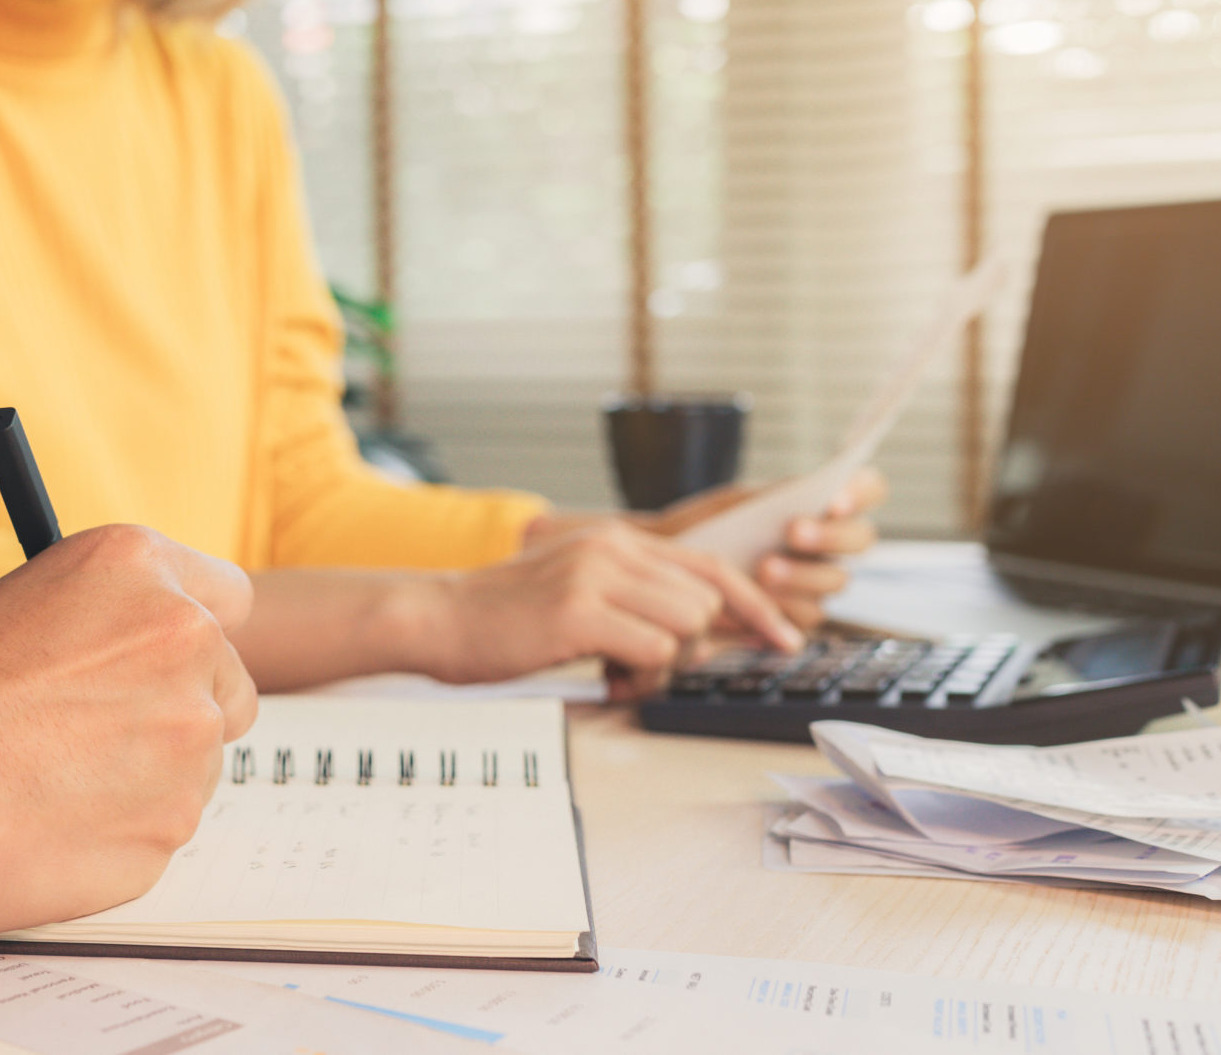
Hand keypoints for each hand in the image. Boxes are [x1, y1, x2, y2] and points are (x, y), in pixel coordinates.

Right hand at [0, 525, 257, 937]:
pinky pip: (160, 829)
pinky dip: (119, 833)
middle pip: (229, 687)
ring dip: (147, 777)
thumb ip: (114, 615)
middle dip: (180, 712)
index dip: (194, 636)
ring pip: (196, 766)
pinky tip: (49, 822)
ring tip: (50, 781)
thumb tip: (151, 648)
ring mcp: (185, 738)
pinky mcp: (169, 825)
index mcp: (139, 568)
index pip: (228, 597)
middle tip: (101, 736)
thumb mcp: (28, 601)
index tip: (169, 664)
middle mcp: (182, 640)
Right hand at [426, 520, 802, 693]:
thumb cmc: (503, 616)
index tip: (783, 637)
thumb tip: (700, 633)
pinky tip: (606, 681)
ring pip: (686, 624)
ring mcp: (596, 576)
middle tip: (643, 670)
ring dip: (664, 663)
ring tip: (618, 673)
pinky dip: (640, 677)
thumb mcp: (576, 588)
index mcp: (615, 539)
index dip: (756, 604)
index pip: (712, 566)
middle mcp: (612, 548)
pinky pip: (652, 649)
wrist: (437, 617)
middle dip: (689, 647)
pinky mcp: (579, 612)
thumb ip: (634, 597)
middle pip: (706, 601)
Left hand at [652, 468, 888, 628]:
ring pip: (836, 579)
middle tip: (793, 531)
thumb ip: (776, 498)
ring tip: (766, 568)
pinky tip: (760, 597)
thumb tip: (806, 492)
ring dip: (803, 573)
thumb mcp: (739, 503)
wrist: (678, 563)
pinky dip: (785, 605)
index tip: (834, 497)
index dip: (861, 492)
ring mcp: (822, 580)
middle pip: (860, 539)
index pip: (869, 489)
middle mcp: (835, 542)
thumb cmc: (713, 525)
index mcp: (829, 503)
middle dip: (829, 535)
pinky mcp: (802, 615)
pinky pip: (808, 614)